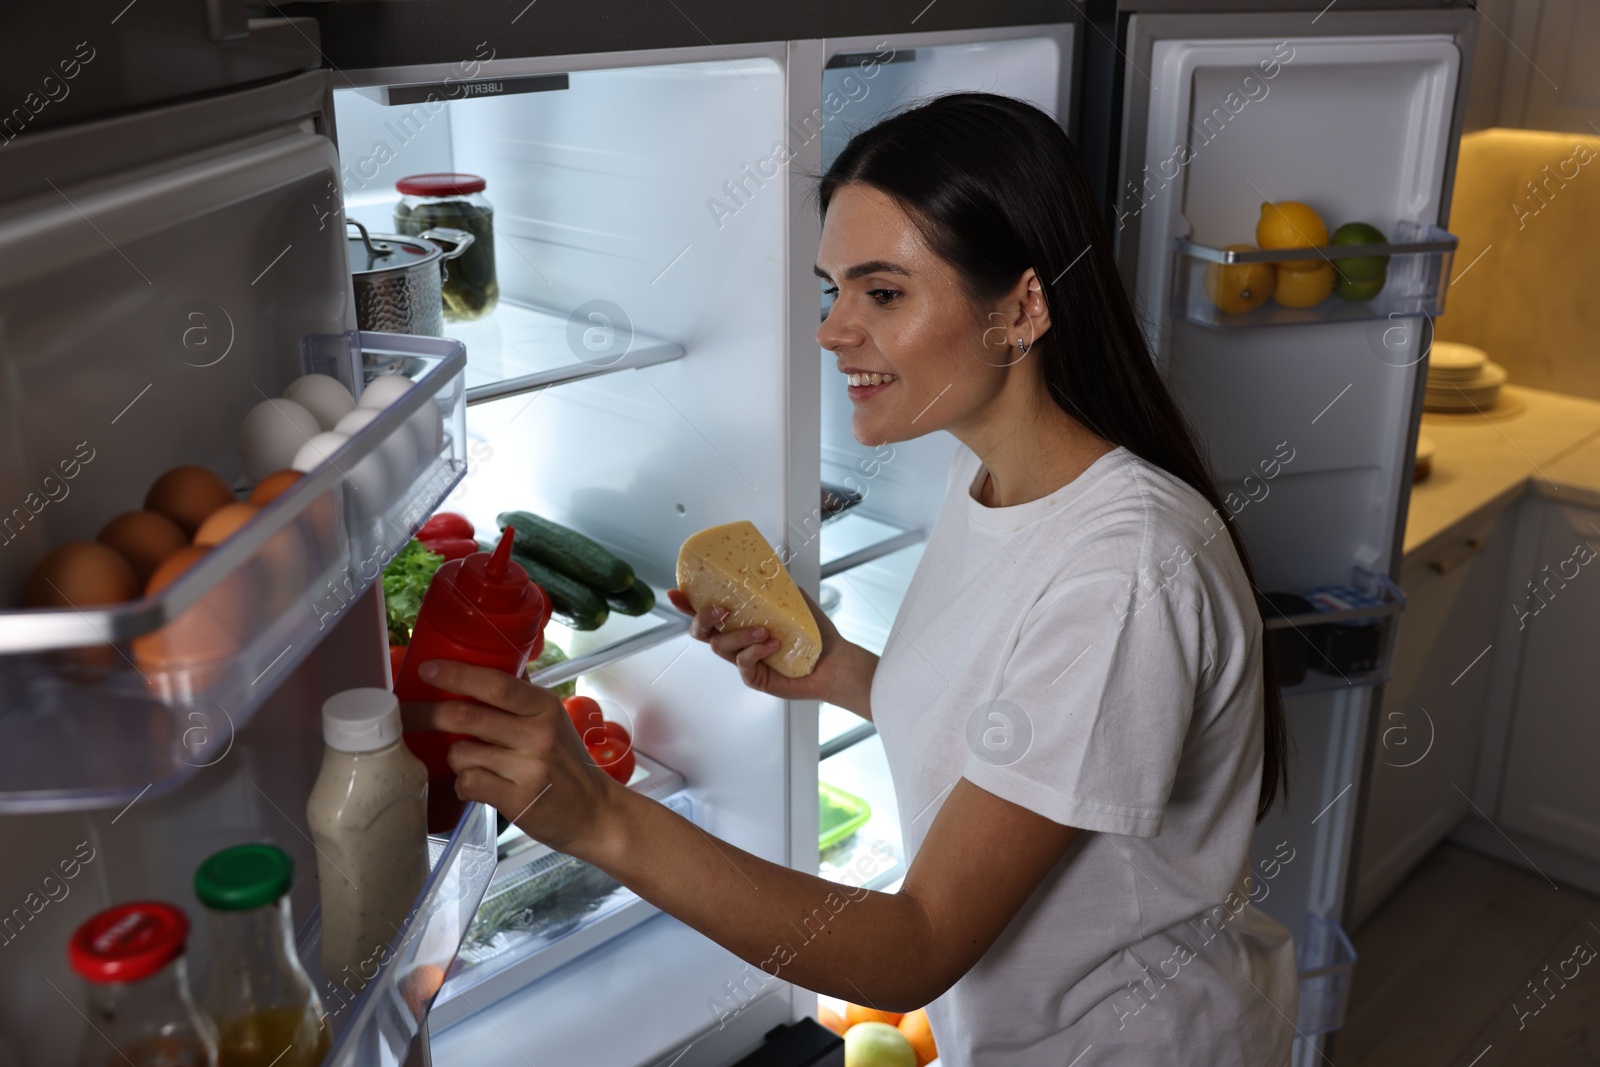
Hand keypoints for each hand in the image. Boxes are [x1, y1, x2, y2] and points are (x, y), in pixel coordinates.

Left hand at [400, 659, 623, 856]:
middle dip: (426, 714)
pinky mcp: (518, 800)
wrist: (595, 812)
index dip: (457, 674)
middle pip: (466, 716)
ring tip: (473, 763)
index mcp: (544, 707)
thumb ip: (520, 699)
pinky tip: (479, 786)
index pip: (495, 683)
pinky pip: (468, 784)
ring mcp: (528, 768)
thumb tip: (482, 666)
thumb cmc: (567, 765)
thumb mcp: (553, 721)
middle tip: (406, 715)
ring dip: (455, 758)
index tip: (427, 669)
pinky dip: (464, 784)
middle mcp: (538, 734)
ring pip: (461, 753)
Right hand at [665, 583, 870, 712]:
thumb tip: (762, 567)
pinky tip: (773, 644)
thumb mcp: (793, 600)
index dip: (687, 604)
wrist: (833, 660)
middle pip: (701, 633)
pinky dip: (755, 651)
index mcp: (741, 622)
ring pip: (722, 647)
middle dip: (704, 619)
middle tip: (722, 611)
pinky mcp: (753, 677)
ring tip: (766, 631)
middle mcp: (737, 641)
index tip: (676, 593)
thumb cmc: (813, 634)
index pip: (706, 612)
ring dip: (740, 635)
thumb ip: (774, 586)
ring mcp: (743, 661)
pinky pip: (743, 664)